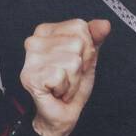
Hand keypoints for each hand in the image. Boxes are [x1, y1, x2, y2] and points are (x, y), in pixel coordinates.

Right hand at [20, 19, 109, 135]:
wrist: (61, 112)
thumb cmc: (72, 84)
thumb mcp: (88, 57)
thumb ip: (96, 38)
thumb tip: (104, 24)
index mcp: (46, 31)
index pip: (80, 27)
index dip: (87, 48)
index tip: (77, 62)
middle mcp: (34, 42)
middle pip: (78, 44)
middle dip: (81, 65)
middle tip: (70, 76)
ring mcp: (30, 59)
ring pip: (72, 61)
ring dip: (74, 79)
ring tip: (64, 84)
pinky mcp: (30, 76)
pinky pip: (63, 76)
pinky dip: (67, 88)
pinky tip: (57, 91)